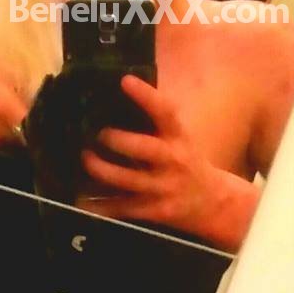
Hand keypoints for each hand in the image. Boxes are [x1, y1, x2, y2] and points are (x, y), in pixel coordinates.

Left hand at [78, 75, 258, 249]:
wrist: (211, 202)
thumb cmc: (185, 162)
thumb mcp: (178, 138)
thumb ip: (153, 123)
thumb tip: (116, 94)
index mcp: (179, 137)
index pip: (166, 112)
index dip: (146, 96)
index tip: (125, 81)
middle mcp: (174, 161)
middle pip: (146, 149)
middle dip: (119, 141)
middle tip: (98, 134)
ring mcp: (164, 188)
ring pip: (129, 180)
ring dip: (103, 170)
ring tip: (85, 159)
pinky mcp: (154, 210)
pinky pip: (123, 208)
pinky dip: (101, 206)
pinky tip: (82, 200)